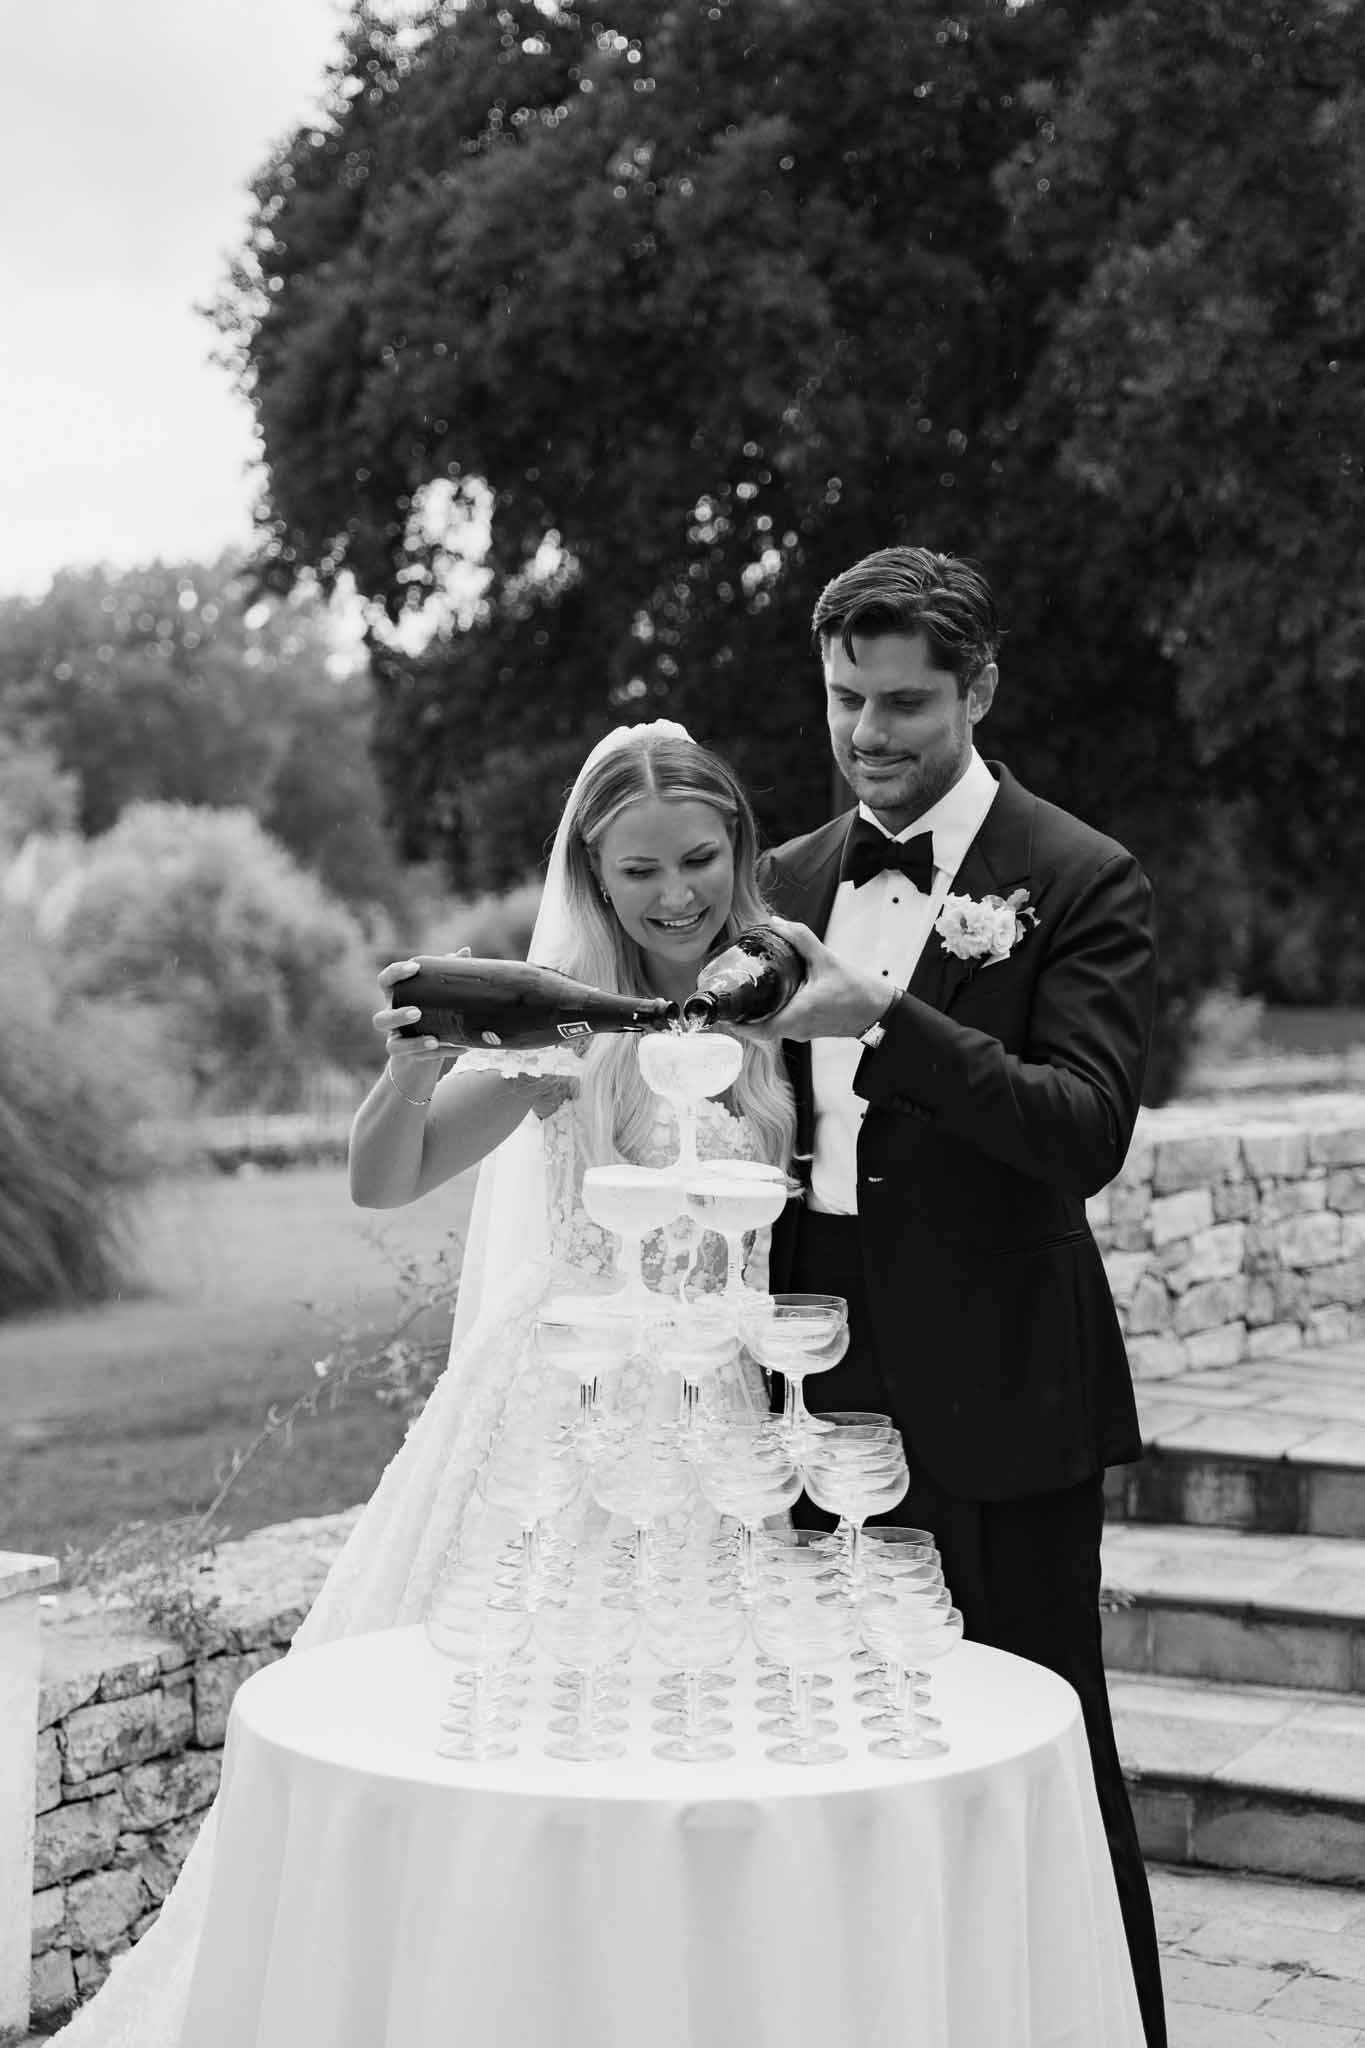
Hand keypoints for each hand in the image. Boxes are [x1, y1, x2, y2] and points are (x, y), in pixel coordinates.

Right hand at [372, 949, 470, 1077]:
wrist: (426, 1053)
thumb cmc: (431, 1013)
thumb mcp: (437, 994)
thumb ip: (445, 973)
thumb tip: (464, 951)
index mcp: (397, 998)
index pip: (385, 981)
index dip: (396, 973)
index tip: (415, 967)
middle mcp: (391, 1021)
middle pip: (381, 1020)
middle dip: (397, 1016)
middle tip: (417, 1012)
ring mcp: (398, 1042)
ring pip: (393, 1046)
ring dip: (413, 1043)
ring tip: (434, 1039)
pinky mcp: (410, 1059)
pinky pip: (420, 1060)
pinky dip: (440, 1053)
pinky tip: (460, 1048)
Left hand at [739, 917, 890, 1042]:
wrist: (878, 1011)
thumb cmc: (855, 991)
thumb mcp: (826, 960)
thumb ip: (801, 938)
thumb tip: (776, 922)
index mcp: (796, 1016)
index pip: (758, 1030)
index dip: (738, 1025)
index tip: (724, 1013)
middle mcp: (796, 1029)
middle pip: (760, 1030)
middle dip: (743, 1018)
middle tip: (731, 999)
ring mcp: (802, 1032)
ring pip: (771, 1029)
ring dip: (757, 1018)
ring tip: (745, 998)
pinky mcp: (808, 1030)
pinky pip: (783, 1027)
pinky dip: (772, 1016)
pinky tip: (770, 1000)